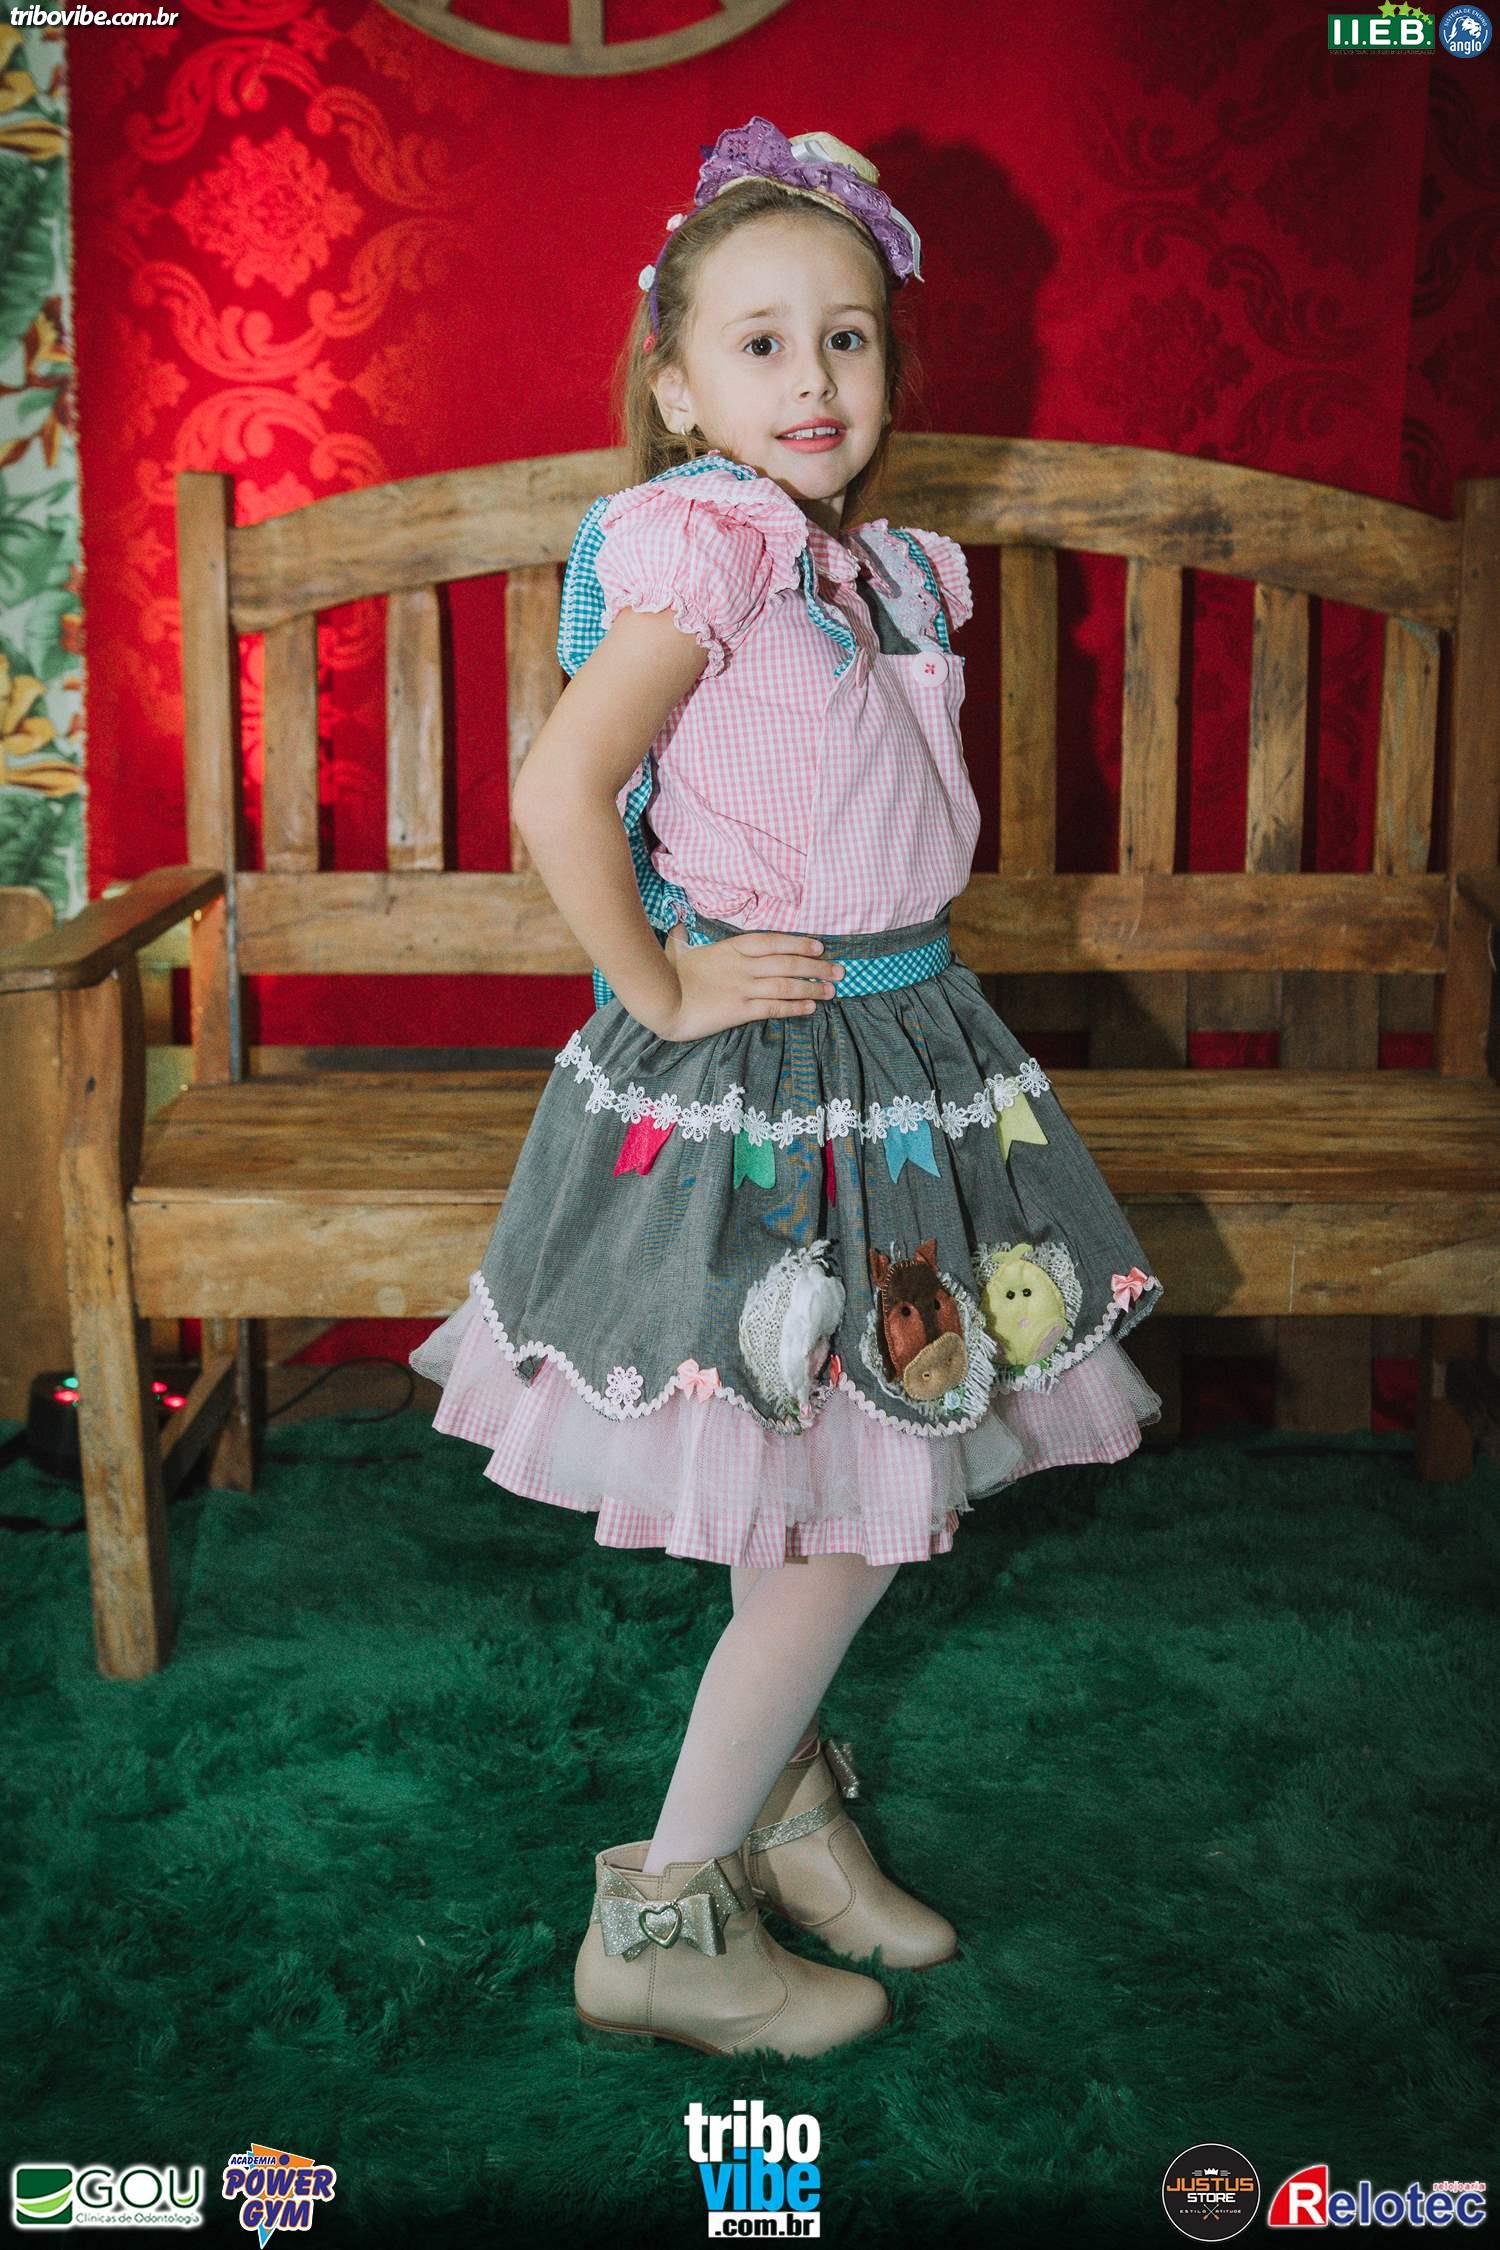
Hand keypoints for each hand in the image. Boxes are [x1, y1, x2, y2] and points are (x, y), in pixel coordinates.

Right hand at [654, 922, 844, 1040]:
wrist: (659, 1000)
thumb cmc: (664, 974)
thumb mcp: (676, 949)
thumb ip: (682, 937)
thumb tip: (678, 926)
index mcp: (731, 948)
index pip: (774, 941)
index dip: (799, 942)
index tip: (819, 945)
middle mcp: (743, 966)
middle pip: (788, 962)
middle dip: (816, 966)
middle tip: (839, 970)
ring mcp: (743, 987)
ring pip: (786, 985)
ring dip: (812, 987)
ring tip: (831, 991)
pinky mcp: (740, 1010)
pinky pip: (774, 1007)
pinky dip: (795, 1006)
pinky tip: (811, 1007)